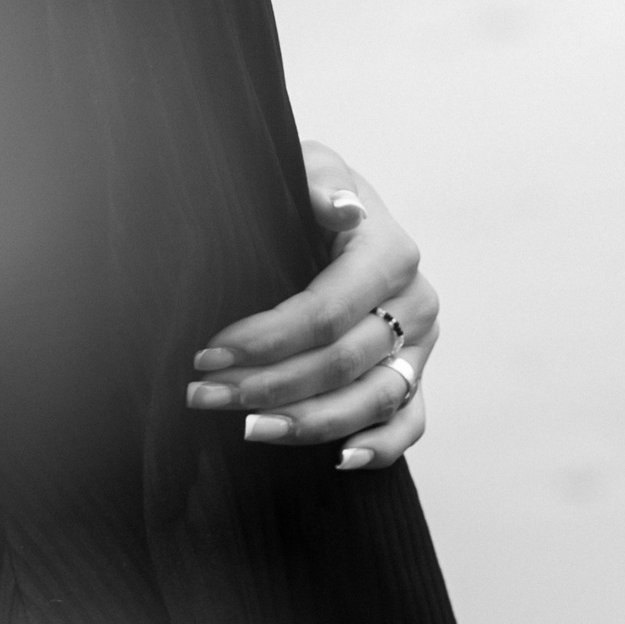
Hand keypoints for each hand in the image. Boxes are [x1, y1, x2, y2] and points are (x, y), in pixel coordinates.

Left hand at [183, 140, 438, 470]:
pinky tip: (337, 459)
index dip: (267, 339)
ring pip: (371, 401)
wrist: (339, 208)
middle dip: (269, 385)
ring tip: (248, 430)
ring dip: (308, 424)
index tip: (209, 353)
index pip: (326, 312)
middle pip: (342, 363)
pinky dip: (380, 447)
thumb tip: (340, 207)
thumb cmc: (312, 188)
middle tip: (204, 395)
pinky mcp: (415, 373)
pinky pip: (409, 423)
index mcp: (391, 251)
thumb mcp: (310, 164)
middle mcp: (416, 302)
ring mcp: (420, 344)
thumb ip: (319, 181)